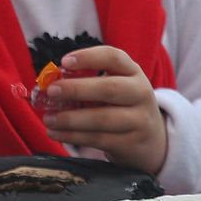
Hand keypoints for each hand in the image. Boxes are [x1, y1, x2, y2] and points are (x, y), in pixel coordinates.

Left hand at [43, 45, 168, 174]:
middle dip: (76, 89)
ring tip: (48, 118)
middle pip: (109, 89)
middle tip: (51, 91)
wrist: (151, 139)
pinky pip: (98, 139)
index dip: (88, 57)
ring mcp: (138, 120)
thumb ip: (86, 82)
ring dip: (70, 119)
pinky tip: (55, 133)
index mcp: (132, 72)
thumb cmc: (121, 105)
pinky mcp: (130, 143)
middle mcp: (140, 93)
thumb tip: (49, 83)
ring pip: (102, 118)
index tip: (64, 62)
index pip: (114, 58)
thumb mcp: (113, 87)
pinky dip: (73, 136)